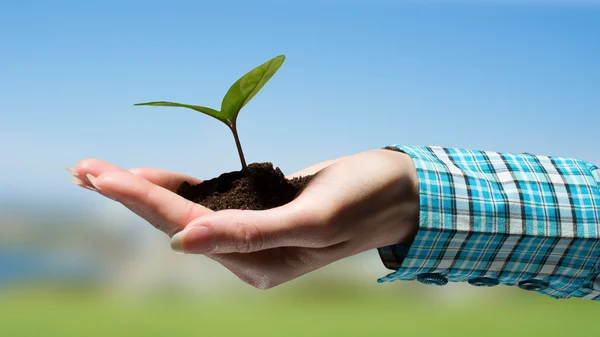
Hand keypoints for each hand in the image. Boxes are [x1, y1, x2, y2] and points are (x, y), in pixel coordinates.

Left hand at [70, 149, 419, 288]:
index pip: (191, 227)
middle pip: (177, 220)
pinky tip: (148, 175)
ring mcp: (251, 234)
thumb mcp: (314, 217)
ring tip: (98, 172)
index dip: (144, 200)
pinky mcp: (256, 212)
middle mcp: (249, 255)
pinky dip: (177, 184)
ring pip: (186, 209)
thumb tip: (182, 241)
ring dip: (144, 189)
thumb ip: (251, 233)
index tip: (102, 177)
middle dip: (131, 194)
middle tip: (83, 169)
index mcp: (260, 265)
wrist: (396, 190)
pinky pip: (208, 199)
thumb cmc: (364, 200)